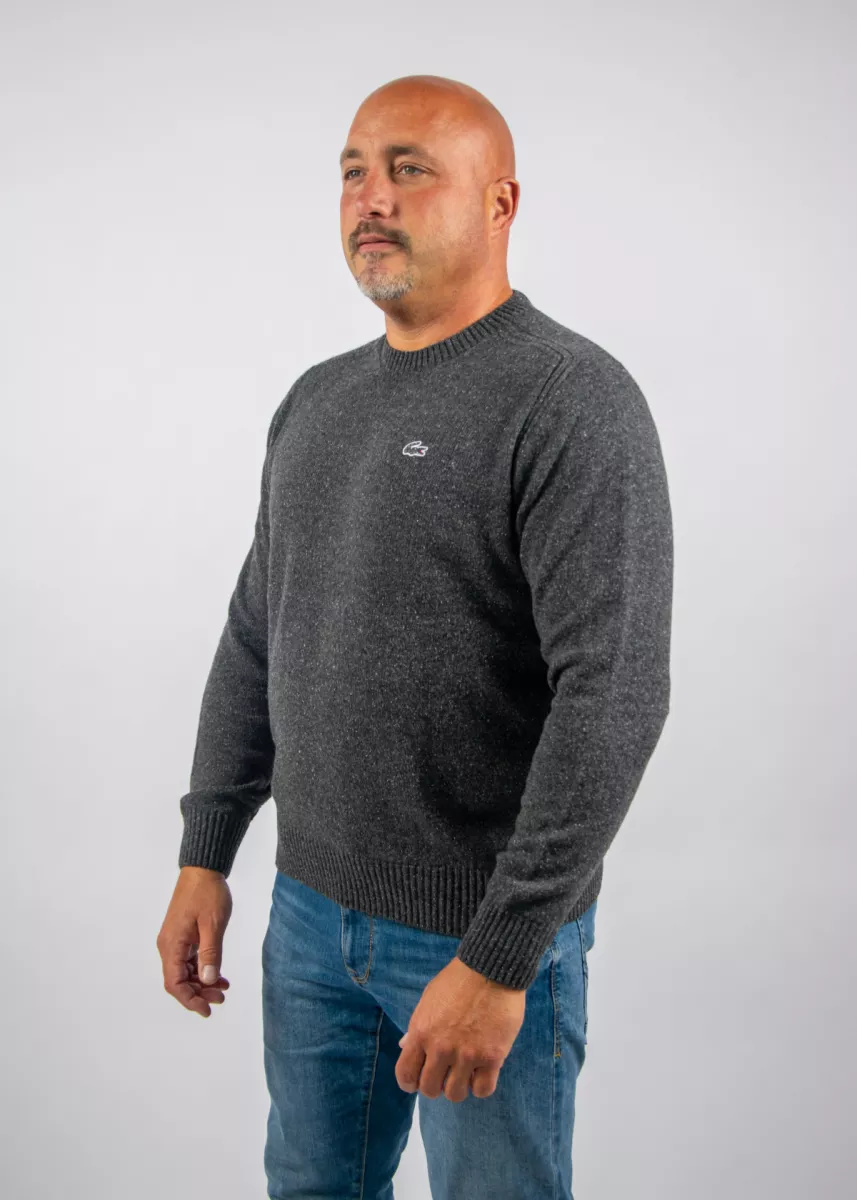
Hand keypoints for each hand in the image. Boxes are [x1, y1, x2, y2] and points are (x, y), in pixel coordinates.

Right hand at [157, 866, 232, 1017]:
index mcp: (172, 945)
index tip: (207, 1009)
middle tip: (221, 998)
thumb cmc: (208, 893)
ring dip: (202, 982)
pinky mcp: (182, 935)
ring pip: (185, 971)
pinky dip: (202, 969)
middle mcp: (169, 945)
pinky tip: (219, 974)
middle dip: (199, 993)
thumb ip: (210, 954)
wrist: (203, 869)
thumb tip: (207, 981)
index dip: (190, 1000)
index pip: (175, 983)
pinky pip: (189, 960)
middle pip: (179, 980)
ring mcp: (175, 940)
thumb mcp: (213, 925)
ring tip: (223, 987)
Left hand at [395, 956, 525, 1101]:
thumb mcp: (428, 999)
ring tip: (465, 1072)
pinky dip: (481, 1086)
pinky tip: (482, 1072)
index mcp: (421, 1033)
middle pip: (430, 1089)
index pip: (406, 1075)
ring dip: (459, 1086)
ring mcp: (467, 1055)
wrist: (490, 968)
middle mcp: (441, 1048)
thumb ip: (417, 1026)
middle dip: (435, 1085)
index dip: (410, 1083)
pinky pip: (482, 1090)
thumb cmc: (457, 981)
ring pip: (456, 1094)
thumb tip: (405, 1045)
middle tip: (445, 1074)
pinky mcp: (492, 1057)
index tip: (417, 1081)